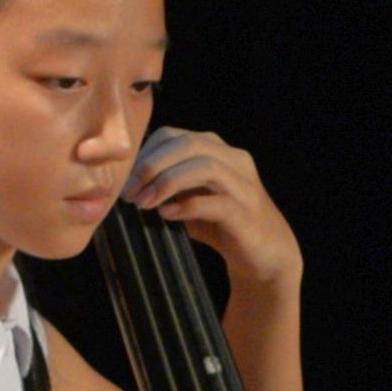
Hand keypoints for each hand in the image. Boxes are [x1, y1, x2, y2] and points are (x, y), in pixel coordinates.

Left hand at [125, 128, 300, 299]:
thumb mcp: (190, 195)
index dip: (145, 153)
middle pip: (189, 145)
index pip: (173, 135)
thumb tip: (127, 180)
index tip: (126, 179)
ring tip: (145, 204)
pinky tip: (167, 215)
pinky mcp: (248, 215)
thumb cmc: (222, 224)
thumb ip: (168, 182)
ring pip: (205, 167)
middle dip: (152, 165)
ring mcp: (245, 187)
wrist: (265, 255)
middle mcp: (235, 161)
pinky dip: (186, 207)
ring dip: (167, 183)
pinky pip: (216, 202)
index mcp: (218, 151)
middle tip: (129, 192)